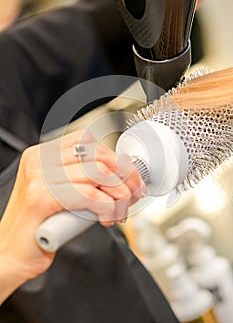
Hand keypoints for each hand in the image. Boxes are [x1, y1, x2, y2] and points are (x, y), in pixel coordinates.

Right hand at [0, 129, 145, 301]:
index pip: (88, 142)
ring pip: (98, 173)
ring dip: (119, 195)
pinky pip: (89, 195)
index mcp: (43, 154)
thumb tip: (122, 177)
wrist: (11, 252)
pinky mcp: (41, 198)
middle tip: (134, 194)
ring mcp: (38, 177)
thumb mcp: (63, 193)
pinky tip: (107, 218)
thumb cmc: (39, 225)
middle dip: (125, 176)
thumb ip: (84, 180)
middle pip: (97, 155)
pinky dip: (107, 207)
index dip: (115, 157)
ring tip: (120, 211)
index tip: (131, 176)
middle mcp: (39, 160)